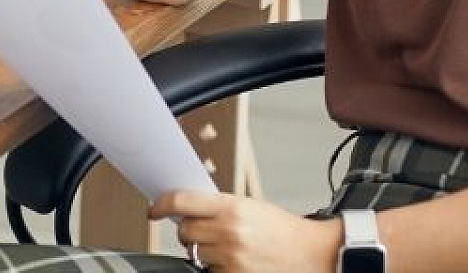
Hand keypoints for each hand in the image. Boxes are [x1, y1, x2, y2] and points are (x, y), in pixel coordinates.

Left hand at [151, 190, 339, 272]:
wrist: (314, 253)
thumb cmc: (282, 230)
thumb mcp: (250, 206)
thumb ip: (217, 206)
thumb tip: (184, 207)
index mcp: (232, 207)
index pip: (181, 201)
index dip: (161, 205)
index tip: (154, 209)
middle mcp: (229, 231)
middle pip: (184, 231)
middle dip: (189, 231)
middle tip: (206, 231)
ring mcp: (231, 257)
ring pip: (194, 253)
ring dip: (204, 251)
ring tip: (228, 248)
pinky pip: (208, 272)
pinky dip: (216, 268)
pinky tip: (234, 262)